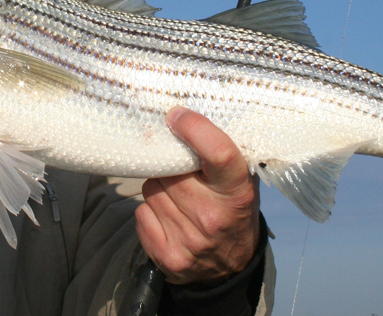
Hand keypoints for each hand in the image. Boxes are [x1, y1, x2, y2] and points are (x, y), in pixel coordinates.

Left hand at [135, 107, 260, 285]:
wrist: (229, 268)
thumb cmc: (233, 211)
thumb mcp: (241, 181)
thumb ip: (221, 151)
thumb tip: (184, 113)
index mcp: (237, 193)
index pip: (218, 153)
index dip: (194, 128)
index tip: (176, 115)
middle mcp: (213, 217)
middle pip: (170, 170)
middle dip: (169, 164)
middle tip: (179, 169)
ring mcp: (189, 240)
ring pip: (151, 189)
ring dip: (159, 187)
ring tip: (177, 196)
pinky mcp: (166, 255)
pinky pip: (141, 213)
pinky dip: (149, 210)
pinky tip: (168, 216)